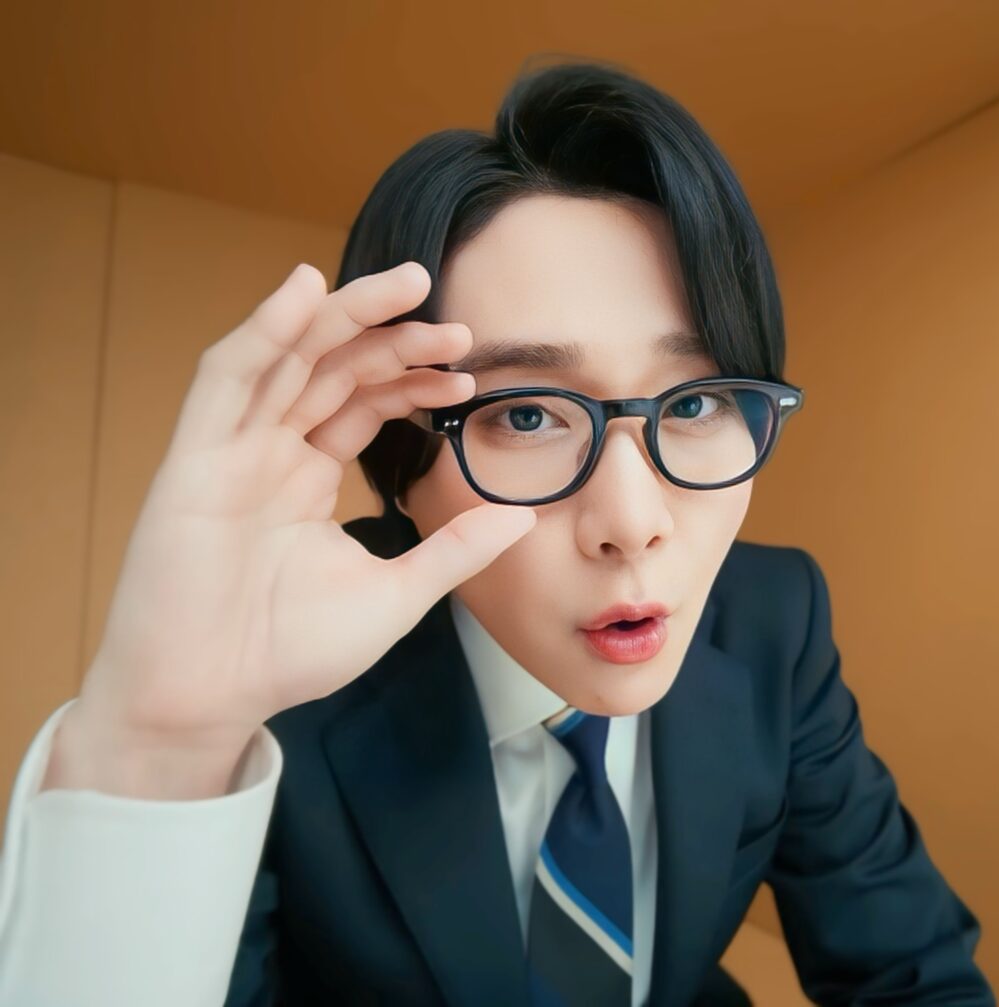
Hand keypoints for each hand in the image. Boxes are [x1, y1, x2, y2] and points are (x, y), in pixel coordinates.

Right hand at [68, 261, 534, 757]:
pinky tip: (306, 287)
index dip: (414, 379)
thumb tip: (524, 516)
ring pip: (289, 357)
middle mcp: (271, 451)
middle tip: (454, 322)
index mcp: (309, 476)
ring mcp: (232, 448)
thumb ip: (455, 549)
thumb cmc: (290, 652)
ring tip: (405, 280)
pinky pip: (227, 377)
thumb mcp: (395, 592)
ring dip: (343, 314)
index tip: (467, 371)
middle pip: (335, 369)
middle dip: (394, 338)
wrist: (209, 698)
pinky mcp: (192, 456)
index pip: (365, 402)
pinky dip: (264, 330)